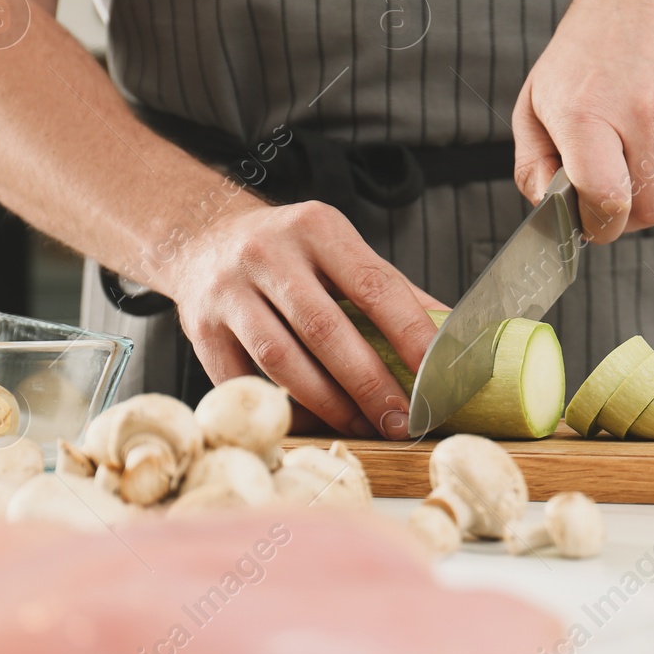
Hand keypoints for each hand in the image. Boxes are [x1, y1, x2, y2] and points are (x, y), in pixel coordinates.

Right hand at [168, 197, 445, 438]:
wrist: (203, 237)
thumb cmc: (290, 251)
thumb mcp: (341, 250)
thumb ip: (393, 291)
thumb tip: (455, 337)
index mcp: (318, 228)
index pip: (374, 285)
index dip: (409, 334)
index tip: (438, 375)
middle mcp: (268, 253)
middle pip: (325, 329)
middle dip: (370, 384)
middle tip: (402, 420)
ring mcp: (228, 290)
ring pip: (281, 359)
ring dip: (327, 403)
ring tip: (362, 425)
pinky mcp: (198, 327)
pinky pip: (242, 381)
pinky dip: (280, 407)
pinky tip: (312, 422)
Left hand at [512, 0, 653, 242]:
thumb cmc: (590, 50)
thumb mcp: (539, 96)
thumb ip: (533, 161)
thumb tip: (546, 207)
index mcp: (585, 112)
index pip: (607, 202)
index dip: (600, 226)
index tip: (594, 222)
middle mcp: (641, 111)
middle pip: (649, 209)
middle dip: (628, 212)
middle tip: (612, 189)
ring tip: (636, 134)